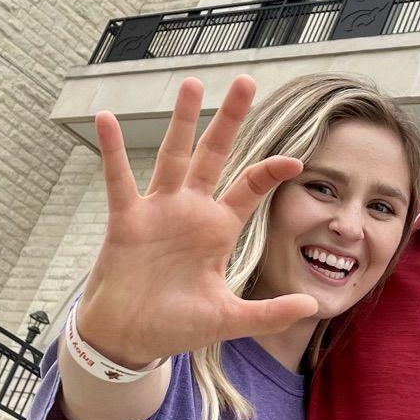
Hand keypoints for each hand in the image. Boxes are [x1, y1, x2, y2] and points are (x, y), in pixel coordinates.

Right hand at [78, 76, 318, 367]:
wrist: (129, 339)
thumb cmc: (176, 326)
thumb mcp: (227, 320)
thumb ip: (267, 314)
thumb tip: (313, 308)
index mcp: (219, 229)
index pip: (250, 188)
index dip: (270, 171)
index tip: (296, 160)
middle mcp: (191, 211)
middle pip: (214, 154)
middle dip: (229, 119)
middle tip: (246, 81)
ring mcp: (158, 210)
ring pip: (173, 155)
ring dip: (182, 120)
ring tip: (192, 83)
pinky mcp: (126, 219)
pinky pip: (118, 178)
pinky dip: (113, 149)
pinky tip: (106, 118)